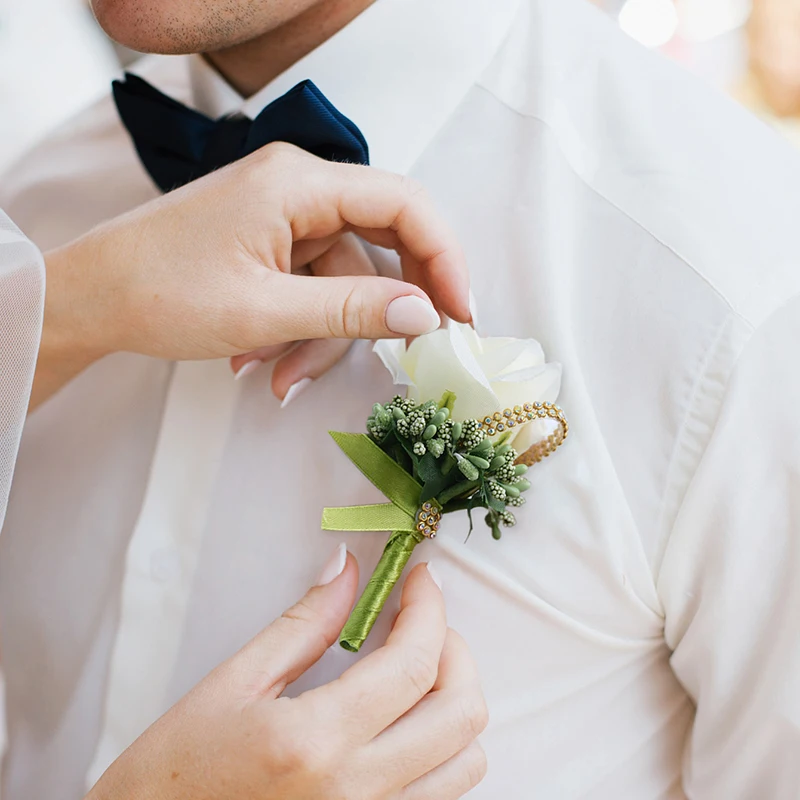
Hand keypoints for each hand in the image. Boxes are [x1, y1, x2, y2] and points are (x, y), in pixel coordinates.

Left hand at [35, 143, 469, 407]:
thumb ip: (353, 309)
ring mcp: (283, 217)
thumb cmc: (162, 293)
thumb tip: (427, 314)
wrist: (90, 298)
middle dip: (381, 307)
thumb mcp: (266, 310)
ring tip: (277, 378)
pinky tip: (261, 362)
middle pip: (378, 243)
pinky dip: (298, 330)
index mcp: (298, 182)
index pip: (403, 204)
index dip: (443, 258)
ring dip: (320, 337)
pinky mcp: (270, 244)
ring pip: (341, 280)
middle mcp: (297, 188)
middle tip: (406, 354)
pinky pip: (310, 287)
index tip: (460, 315)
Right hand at [86, 554, 487, 799]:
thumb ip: (303, 625)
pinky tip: (404, 720)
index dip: (428, 608)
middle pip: (461, 713)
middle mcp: (357, 795)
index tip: (421, 580)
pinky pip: (441, 794)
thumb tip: (346, 572)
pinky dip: (441, 747)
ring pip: (465, 760)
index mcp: (315, 743)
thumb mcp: (232, 685)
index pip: (413, 663)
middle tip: (420, 619)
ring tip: (414, 668)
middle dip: (455, 649)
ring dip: (454, 699)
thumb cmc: (172, 778)